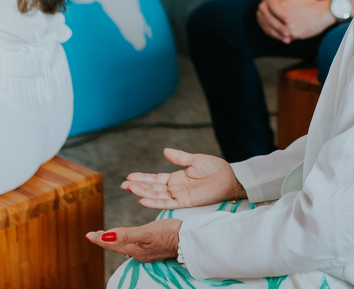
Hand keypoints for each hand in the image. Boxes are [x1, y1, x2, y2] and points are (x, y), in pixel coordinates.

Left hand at [87, 218, 181, 261]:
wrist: (188, 240)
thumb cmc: (169, 233)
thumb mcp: (146, 232)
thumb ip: (126, 235)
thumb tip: (105, 237)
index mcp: (134, 248)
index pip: (111, 244)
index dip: (99, 239)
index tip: (88, 234)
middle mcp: (138, 253)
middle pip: (116, 247)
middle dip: (104, 240)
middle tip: (94, 235)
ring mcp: (146, 252)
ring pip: (124, 247)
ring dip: (114, 241)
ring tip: (107, 237)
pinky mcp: (154, 249)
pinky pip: (134, 247)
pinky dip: (126, 242)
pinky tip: (130, 240)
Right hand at [121, 148, 244, 208]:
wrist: (230, 178)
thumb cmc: (216, 169)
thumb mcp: (195, 160)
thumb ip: (179, 157)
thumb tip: (164, 151)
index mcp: (177, 178)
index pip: (156, 179)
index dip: (143, 178)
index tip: (129, 176)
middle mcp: (175, 188)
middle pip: (153, 188)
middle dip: (138, 186)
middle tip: (123, 184)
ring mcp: (179, 196)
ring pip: (156, 195)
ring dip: (142, 192)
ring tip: (129, 188)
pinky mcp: (184, 202)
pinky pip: (166, 203)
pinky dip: (154, 202)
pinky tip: (142, 199)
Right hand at [256, 0, 292, 41]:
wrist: (290, 5)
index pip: (273, 6)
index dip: (281, 14)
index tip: (290, 20)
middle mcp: (263, 6)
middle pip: (269, 18)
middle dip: (279, 26)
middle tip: (289, 33)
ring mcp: (262, 16)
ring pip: (267, 26)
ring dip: (278, 34)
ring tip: (288, 39)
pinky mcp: (263, 24)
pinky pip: (268, 31)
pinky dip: (277, 37)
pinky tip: (286, 40)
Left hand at [264, 0, 335, 40]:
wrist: (324, 13)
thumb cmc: (310, 2)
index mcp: (282, 6)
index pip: (267, 12)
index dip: (267, 14)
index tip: (267, 14)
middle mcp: (284, 17)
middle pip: (270, 23)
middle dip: (269, 23)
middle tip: (268, 23)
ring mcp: (288, 27)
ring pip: (275, 32)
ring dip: (274, 31)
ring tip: (275, 29)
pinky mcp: (294, 34)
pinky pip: (284, 37)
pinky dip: (281, 37)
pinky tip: (283, 34)